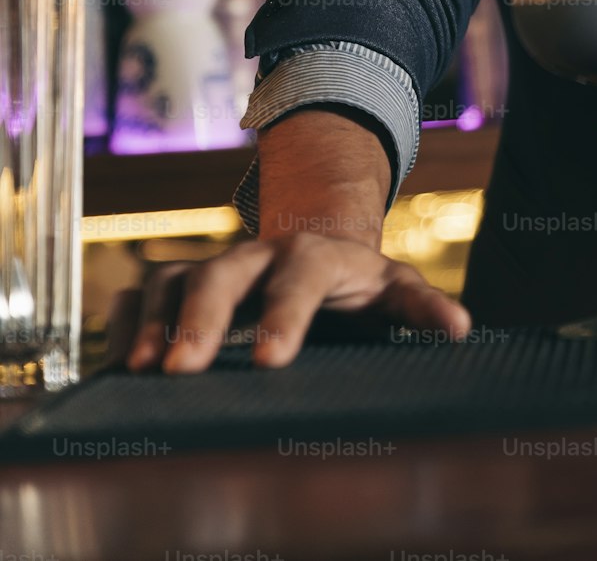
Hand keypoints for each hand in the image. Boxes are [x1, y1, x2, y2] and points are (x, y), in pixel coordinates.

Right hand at [112, 233, 471, 374]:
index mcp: (313, 256)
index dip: (285, 316)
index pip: (300, 279)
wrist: (315, 244)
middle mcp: (256, 254)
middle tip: (180, 369)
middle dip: (200, 319)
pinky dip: (123, 320)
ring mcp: (214, 265)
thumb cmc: (356, 281)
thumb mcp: (394, 288)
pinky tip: (117, 361)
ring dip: (153, 320)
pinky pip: (139, 291)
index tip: (272, 362)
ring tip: (140, 368)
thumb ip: (422, 308)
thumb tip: (462, 328)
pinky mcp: (180, 281)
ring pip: (172, 277)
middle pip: (222, 274)